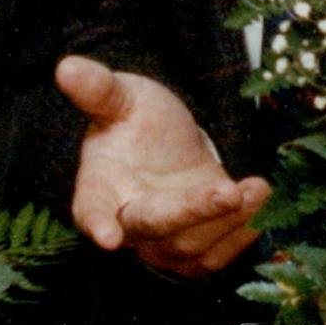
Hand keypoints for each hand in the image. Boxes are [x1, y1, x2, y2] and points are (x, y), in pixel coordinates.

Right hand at [57, 56, 268, 277]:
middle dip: (193, 211)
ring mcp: (161, 243)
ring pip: (192, 246)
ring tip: (255, 188)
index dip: (96, 224)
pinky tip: (258, 199)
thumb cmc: (137, 121)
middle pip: (156, 227)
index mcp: (99, 188)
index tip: (108, 239)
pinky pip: (216, 257)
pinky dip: (241, 232)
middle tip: (227, 192)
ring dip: (228, 219)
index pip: (91, 210)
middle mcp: (128, 222)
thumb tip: (67, 67)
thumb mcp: (122, 97)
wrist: (168, 146)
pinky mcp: (193, 251)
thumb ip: (98, 88)